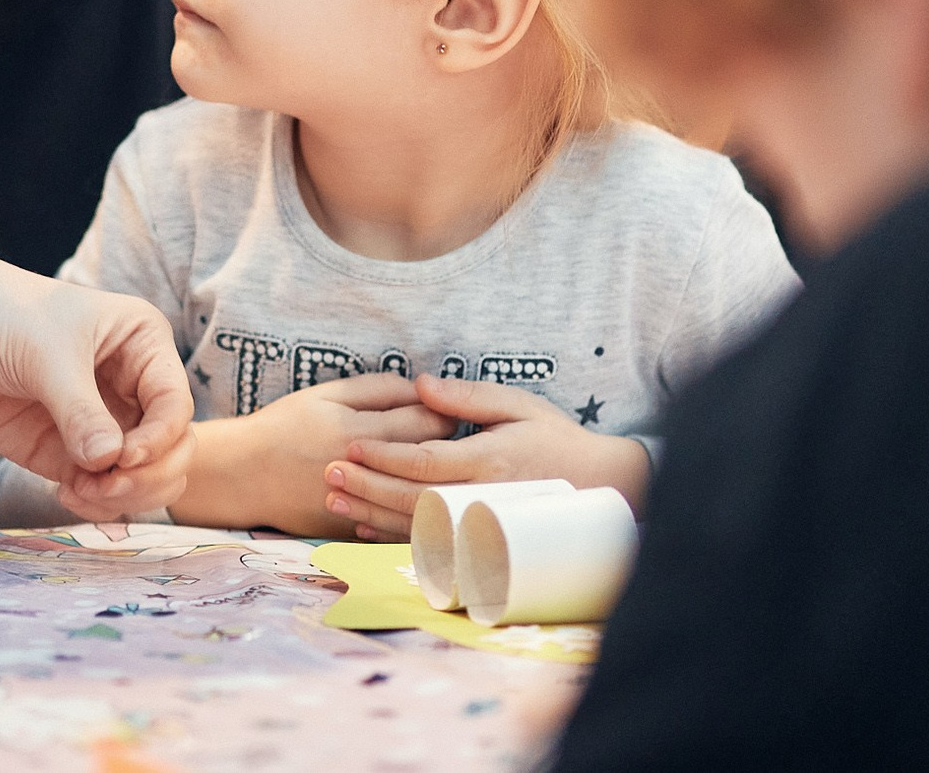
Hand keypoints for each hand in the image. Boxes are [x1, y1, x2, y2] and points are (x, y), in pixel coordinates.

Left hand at [0, 259, 194, 518]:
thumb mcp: (44, 355)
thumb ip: (81, 412)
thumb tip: (110, 464)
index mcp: (140, 342)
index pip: (176, 405)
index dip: (160, 439)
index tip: (122, 457)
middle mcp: (128, 383)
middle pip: (171, 448)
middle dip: (146, 475)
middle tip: (105, 483)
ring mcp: (97, 420)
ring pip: (141, 476)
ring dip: (122, 496)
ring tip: (79, 491)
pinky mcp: (62, 449)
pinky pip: (101, 488)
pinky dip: (95, 501)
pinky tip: (67, 492)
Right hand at [172, 375, 454, 536]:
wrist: (245, 476)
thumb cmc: (286, 426)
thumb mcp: (327, 394)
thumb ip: (376, 389)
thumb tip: (420, 389)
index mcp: (360, 430)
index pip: (427, 422)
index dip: (450, 413)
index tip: (458, 410)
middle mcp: (364, 470)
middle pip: (431, 460)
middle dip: (455, 449)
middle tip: (467, 440)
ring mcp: (360, 505)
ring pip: (421, 497)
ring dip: (442, 483)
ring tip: (452, 470)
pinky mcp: (355, 530)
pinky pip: (398, 525)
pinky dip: (418, 514)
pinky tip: (431, 503)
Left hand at [327, 376, 650, 538]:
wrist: (601, 488)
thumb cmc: (557, 439)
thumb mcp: (518, 405)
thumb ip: (468, 397)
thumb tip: (419, 384)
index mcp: (485, 460)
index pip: (423, 461)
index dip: (383, 455)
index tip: (349, 445)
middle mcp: (479, 497)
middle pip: (410, 497)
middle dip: (366, 485)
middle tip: (327, 473)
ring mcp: (479, 524)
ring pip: (414, 525)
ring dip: (371, 513)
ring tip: (334, 500)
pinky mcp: (480, 540)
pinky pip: (429, 543)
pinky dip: (393, 536)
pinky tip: (365, 527)